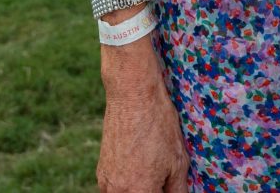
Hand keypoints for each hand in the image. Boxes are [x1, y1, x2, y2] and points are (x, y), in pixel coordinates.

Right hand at [97, 52, 188, 191]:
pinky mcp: (101, 172)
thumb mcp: (178, 161)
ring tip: (153, 169)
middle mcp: (118, 192)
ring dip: (140, 188)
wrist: (132, 97)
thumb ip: (178, 189)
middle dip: (154, 190)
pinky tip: (141, 166)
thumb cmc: (158, 126)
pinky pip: (115, 187)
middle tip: (164, 178)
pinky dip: (129, 183)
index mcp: (140, 192)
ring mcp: (106, 182)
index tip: (170, 185)